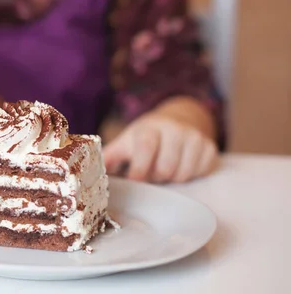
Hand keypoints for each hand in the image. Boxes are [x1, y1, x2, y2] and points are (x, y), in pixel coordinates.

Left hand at [103, 113, 217, 182]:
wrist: (176, 119)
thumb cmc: (144, 137)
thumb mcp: (126, 142)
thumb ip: (110, 157)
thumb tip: (91, 172)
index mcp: (149, 128)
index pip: (145, 148)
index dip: (139, 168)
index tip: (134, 182)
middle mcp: (174, 130)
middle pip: (165, 167)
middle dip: (155, 177)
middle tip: (150, 175)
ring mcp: (194, 137)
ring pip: (183, 173)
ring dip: (171, 179)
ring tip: (163, 170)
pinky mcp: (209, 147)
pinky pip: (200, 172)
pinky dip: (189, 175)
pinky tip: (180, 167)